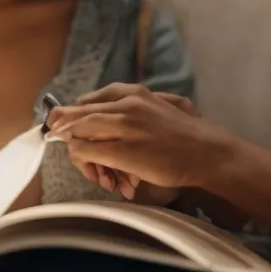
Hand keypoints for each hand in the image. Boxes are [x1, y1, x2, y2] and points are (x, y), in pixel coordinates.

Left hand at [48, 84, 231, 196]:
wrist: (205, 153)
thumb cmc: (181, 135)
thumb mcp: (154, 109)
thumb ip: (128, 109)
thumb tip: (95, 119)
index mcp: (132, 93)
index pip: (86, 101)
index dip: (72, 117)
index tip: (65, 129)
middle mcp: (125, 104)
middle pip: (77, 115)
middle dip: (65, 132)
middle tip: (65, 146)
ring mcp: (124, 126)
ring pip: (78, 133)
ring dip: (79, 154)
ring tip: (99, 174)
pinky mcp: (123, 151)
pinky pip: (87, 152)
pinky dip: (85, 164)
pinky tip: (105, 177)